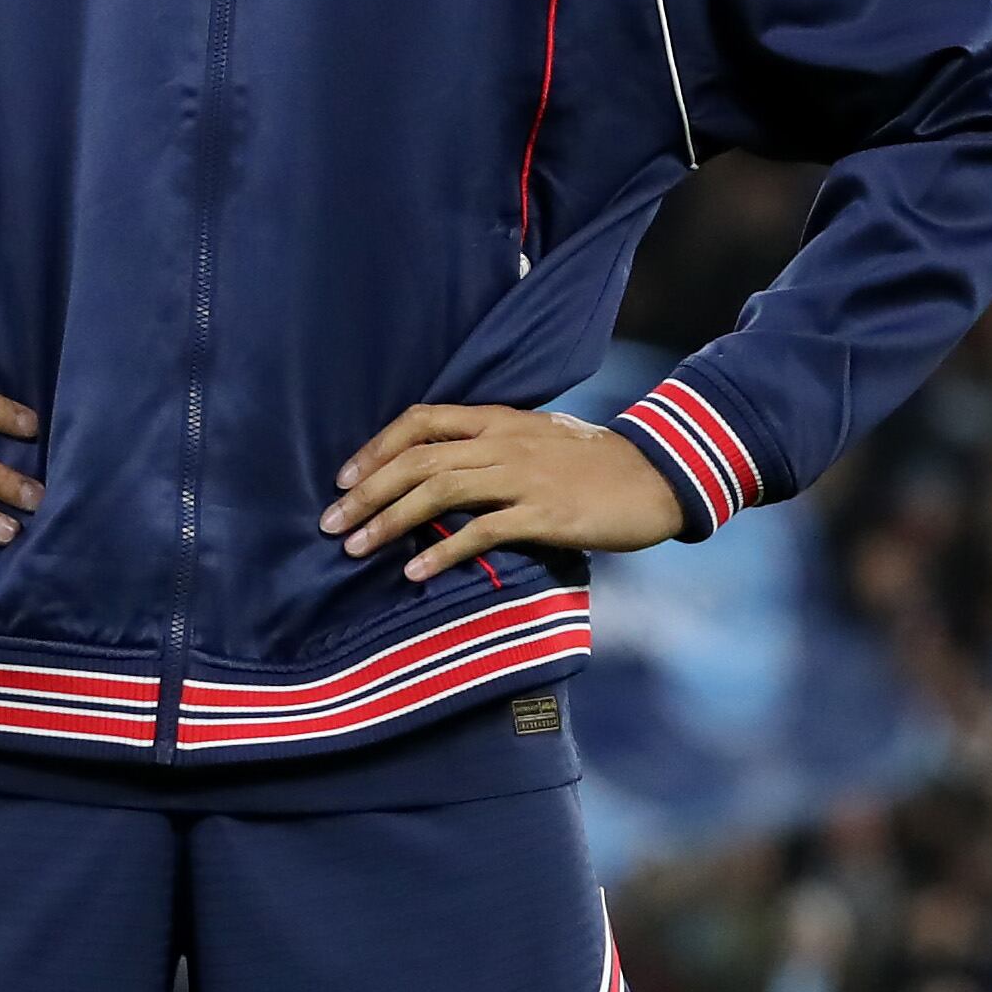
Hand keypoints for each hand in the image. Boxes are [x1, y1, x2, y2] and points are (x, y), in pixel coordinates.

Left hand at [321, 407, 685, 578]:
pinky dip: (442, 552)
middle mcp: (505, 442)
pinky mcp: (546, 514)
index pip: (422, 420)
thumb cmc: (597, 464)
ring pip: (440, 490)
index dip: (376, 448)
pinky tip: (415, 573)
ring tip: (356, 548)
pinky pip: (482, 531)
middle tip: (330, 523)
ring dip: (390, 521)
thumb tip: (440, 474)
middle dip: (367, 492)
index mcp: (501, 419)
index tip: (345, 480)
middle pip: (419, 459)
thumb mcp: (540, 439)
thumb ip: (493, 448)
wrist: (661, 477)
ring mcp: (526, 477)